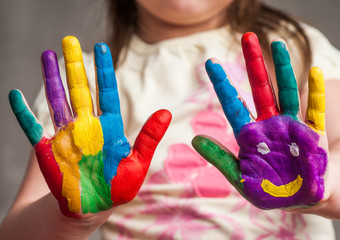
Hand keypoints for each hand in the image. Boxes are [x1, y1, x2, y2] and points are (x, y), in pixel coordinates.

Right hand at [9, 36, 170, 217]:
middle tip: (69, 40)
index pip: (106, 93)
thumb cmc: (118, 187)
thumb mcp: (138, 163)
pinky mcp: (47, 149)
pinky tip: (15, 94)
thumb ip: (149, 137)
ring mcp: (66, 135)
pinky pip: (31, 128)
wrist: (93, 208)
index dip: (104, 71)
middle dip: (74, 66)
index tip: (102, 48)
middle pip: (79, 90)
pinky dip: (23, 113)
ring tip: (47, 55)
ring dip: (51, 79)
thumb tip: (166, 111)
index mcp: (109, 128)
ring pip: (57, 101)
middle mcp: (87, 126)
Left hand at [192, 32, 327, 209]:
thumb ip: (220, 159)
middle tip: (247, 37)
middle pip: (260, 88)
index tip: (210, 63)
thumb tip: (194, 139)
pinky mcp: (313, 133)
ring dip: (283, 68)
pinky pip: (315, 109)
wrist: (302, 199)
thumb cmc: (270, 191)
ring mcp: (291, 126)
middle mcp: (269, 124)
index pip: (233, 103)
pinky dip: (315, 92)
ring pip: (286, 91)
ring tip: (278, 44)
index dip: (222, 83)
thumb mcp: (240, 178)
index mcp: (249, 135)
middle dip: (253, 63)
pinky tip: (314, 72)